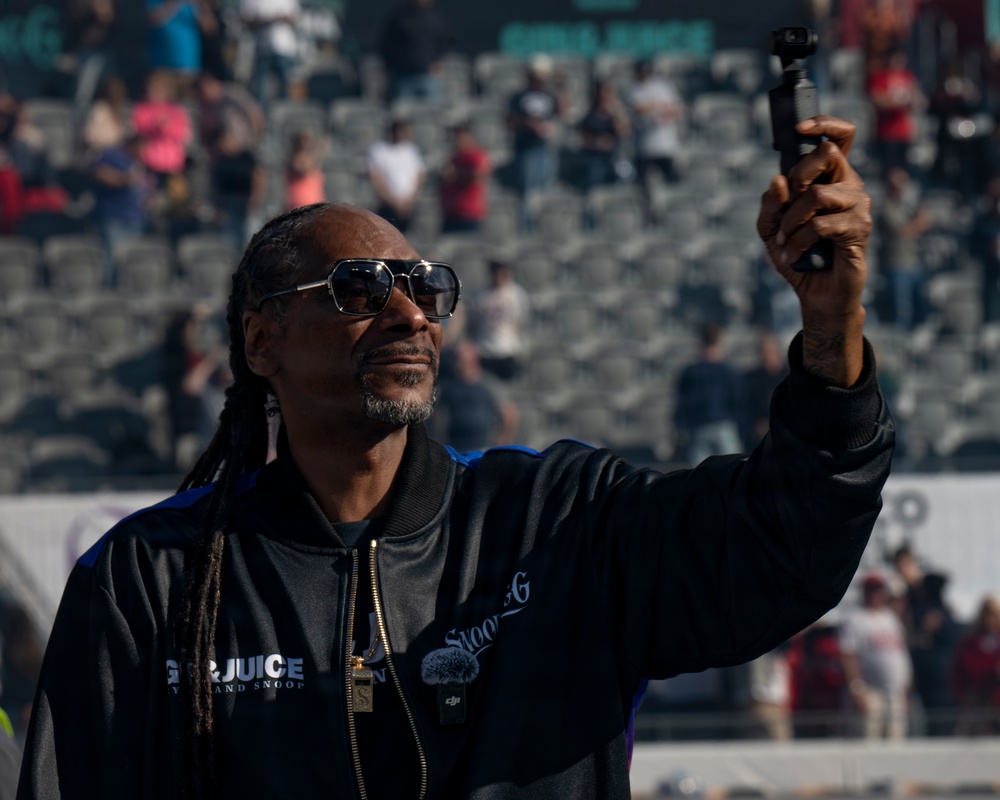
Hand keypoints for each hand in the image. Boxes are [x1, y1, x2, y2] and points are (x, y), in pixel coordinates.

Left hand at [757, 116, 870, 385]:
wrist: (816, 295)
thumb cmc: (798, 256)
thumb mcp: (770, 231)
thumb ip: (769, 206)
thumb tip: (777, 181)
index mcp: (830, 178)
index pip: (841, 136)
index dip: (824, 123)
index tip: (799, 128)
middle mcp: (849, 185)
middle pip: (828, 153)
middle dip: (797, 175)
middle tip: (786, 205)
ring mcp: (858, 206)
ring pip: (818, 194)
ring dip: (791, 219)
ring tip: (785, 240)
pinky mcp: (859, 230)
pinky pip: (820, 224)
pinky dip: (798, 240)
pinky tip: (793, 254)